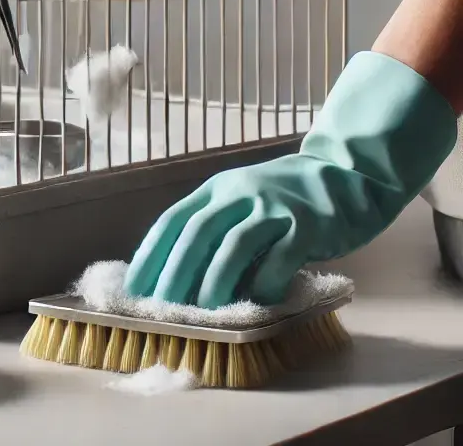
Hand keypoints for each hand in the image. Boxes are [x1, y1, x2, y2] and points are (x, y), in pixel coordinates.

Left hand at [123, 51, 456, 308]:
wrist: (347, 171)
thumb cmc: (286, 196)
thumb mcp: (242, 200)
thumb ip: (218, 229)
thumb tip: (180, 277)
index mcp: (216, 188)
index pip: (173, 219)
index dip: (151, 254)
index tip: (134, 287)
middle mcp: (239, 192)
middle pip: (197, 232)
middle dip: (175, 273)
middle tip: (162, 308)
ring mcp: (274, 205)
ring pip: (234, 245)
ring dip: (215, 281)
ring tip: (204, 312)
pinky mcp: (309, 223)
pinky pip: (282, 258)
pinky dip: (267, 283)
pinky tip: (260, 302)